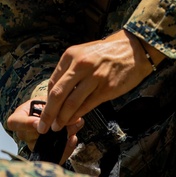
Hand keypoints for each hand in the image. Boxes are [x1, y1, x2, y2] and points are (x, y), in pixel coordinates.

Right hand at [5, 100, 83, 163]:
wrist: (48, 112)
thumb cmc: (43, 105)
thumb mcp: (45, 101)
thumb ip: (52, 107)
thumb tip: (66, 114)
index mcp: (18, 118)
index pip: (15, 123)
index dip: (26, 124)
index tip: (38, 123)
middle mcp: (23, 134)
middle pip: (32, 137)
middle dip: (51, 131)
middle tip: (66, 124)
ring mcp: (33, 144)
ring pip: (45, 146)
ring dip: (62, 138)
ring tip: (73, 130)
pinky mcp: (44, 152)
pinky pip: (53, 156)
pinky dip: (65, 148)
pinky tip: (73, 140)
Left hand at [37, 30, 155, 134]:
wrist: (133, 49)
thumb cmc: (106, 52)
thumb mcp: (84, 53)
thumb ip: (70, 70)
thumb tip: (57, 93)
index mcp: (71, 55)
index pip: (53, 82)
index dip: (47, 100)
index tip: (44, 111)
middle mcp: (80, 66)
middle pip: (58, 94)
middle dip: (48, 113)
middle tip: (42, 126)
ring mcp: (94, 78)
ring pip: (71, 103)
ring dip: (62, 118)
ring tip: (57, 127)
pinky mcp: (106, 89)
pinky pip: (87, 106)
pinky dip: (77, 116)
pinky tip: (73, 121)